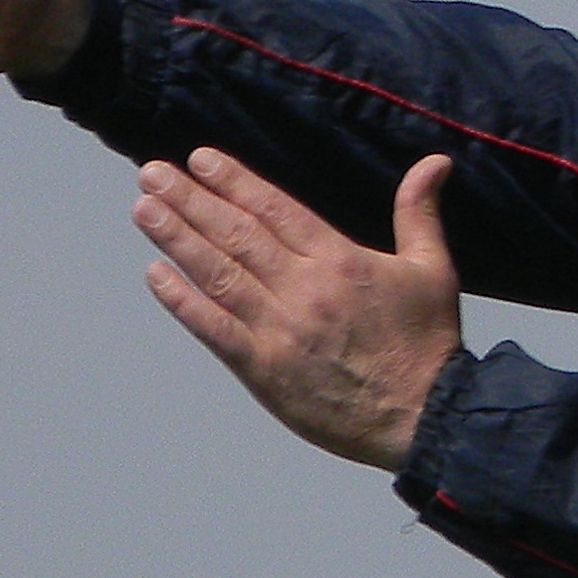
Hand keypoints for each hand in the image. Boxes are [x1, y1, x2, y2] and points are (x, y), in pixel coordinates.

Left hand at [134, 151, 463, 469]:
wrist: (425, 417)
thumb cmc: (429, 345)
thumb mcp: (433, 269)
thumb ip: (419, 212)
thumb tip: (434, 162)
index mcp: (340, 261)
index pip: (274, 209)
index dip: (233, 181)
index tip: (199, 160)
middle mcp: (303, 289)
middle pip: (236, 234)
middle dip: (191, 201)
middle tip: (153, 174)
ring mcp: (280, 330)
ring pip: (218, 274)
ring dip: (177, 239)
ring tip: (144, 209)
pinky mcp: (265, 370)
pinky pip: (215, 329)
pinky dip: (183, 301)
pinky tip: (156, 275)